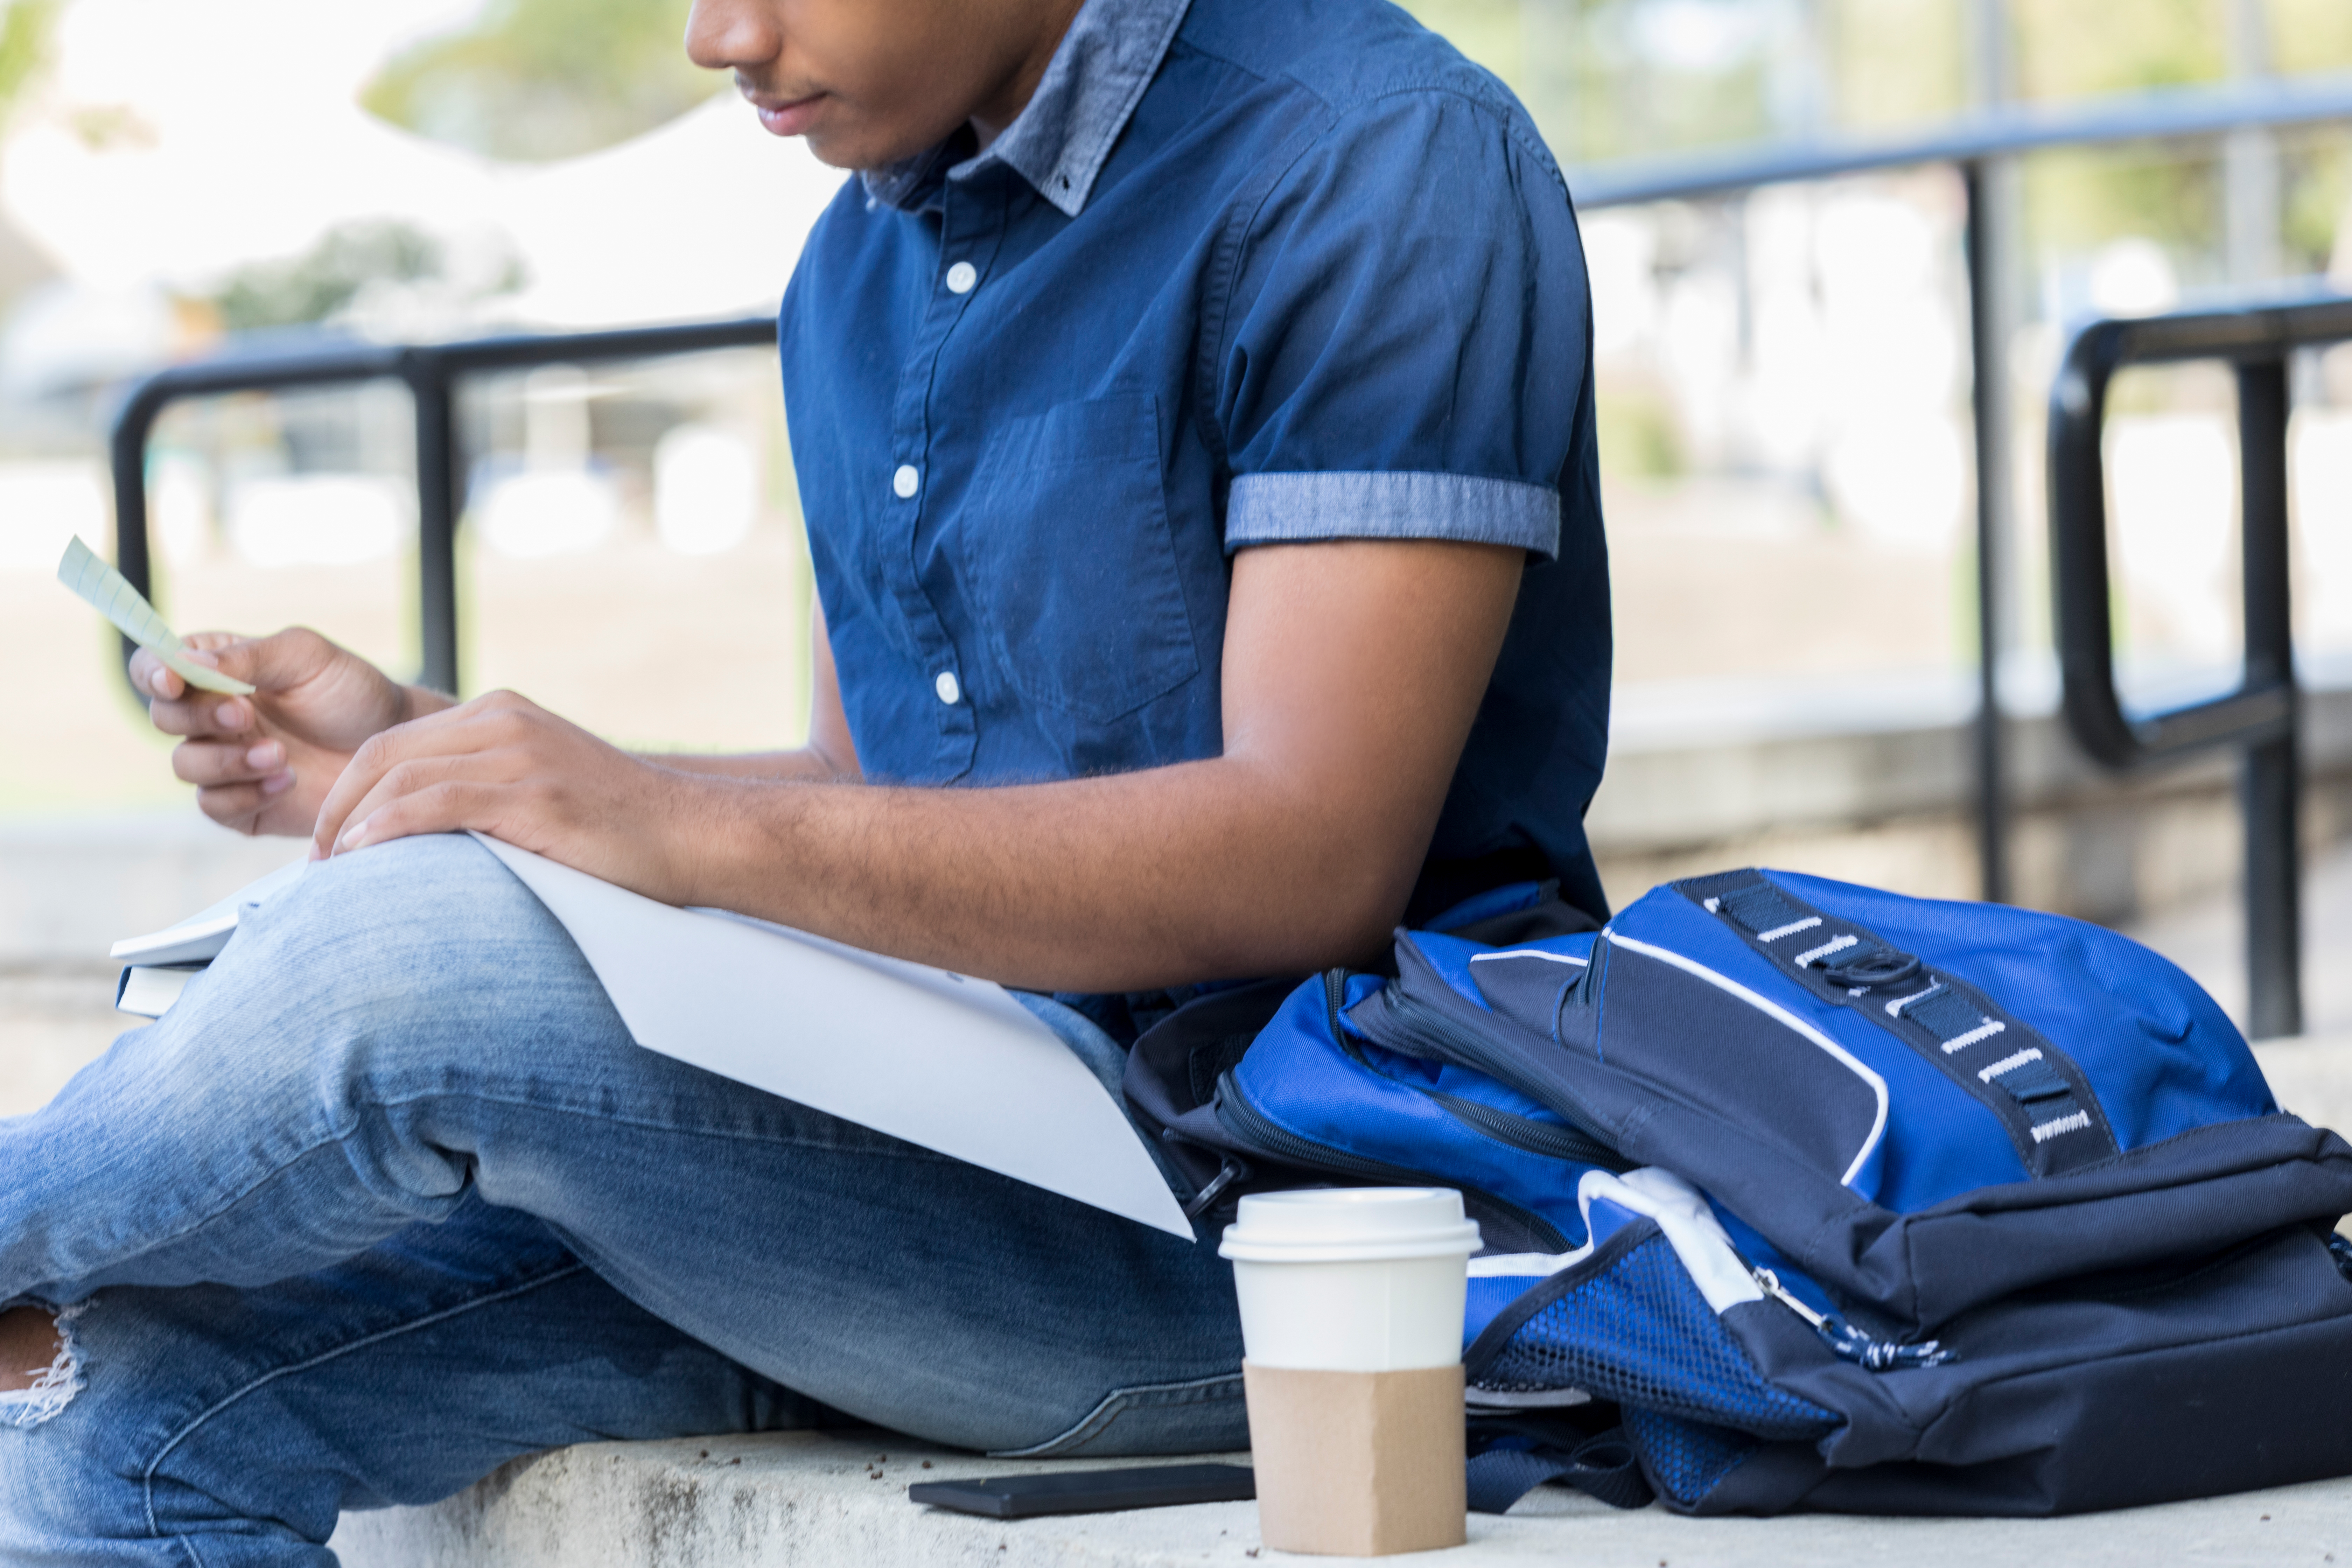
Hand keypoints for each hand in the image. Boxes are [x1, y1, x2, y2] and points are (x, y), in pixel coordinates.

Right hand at [137, 628, 430, 836]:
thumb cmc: (350, 691)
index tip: (174, 680)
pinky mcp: (243, 804)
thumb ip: (248, 656)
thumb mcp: (306, 657)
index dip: (152, 673)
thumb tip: (187, 661)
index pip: (155, 667)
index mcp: (215, 671)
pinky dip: (244, 794)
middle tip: (244, 716)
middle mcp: (209, 717)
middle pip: (163, 718)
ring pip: (185, 766)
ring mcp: (223, 761)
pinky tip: (287, 781)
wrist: (393, 745)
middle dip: (199, 717)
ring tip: (279, 754)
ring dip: (226, 760)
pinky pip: (214, 806)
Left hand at [310, 689, 708, 901]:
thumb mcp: (544, 786)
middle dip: (336, 807)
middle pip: (385, 753)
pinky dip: (388, 827)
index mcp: (504, 714)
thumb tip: (419, 829)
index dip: (348, 790)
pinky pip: (435, 803)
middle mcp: (506, 722)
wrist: (693, 835)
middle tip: (319, 862)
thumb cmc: (621, 829)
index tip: (332, 840)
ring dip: (353, 824)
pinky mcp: (533, 795)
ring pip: (402, 776)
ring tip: (335, 869)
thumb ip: (487, 786)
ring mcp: (520, 755)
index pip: (396, 742)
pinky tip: (365, 854)